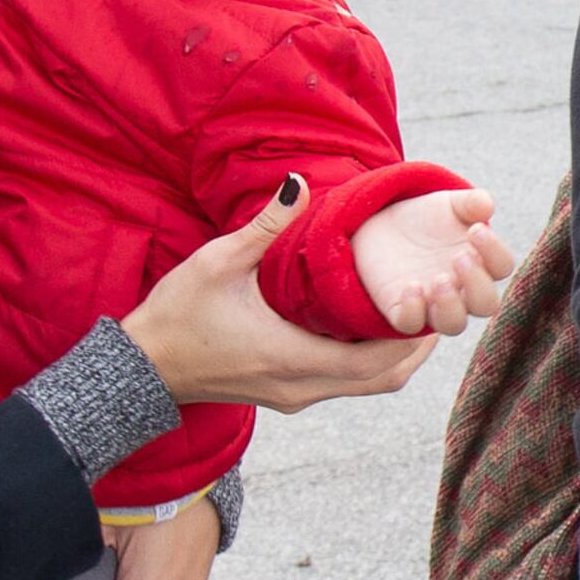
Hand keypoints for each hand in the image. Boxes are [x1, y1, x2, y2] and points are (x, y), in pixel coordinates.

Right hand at [122, 176, 436, 409]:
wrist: (139, 369)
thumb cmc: (175, 317)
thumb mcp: (218, 263)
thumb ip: (265, 225)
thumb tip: (298, 182)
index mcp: (291, 358)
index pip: (375, 359)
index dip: (413, 335)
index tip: (436, 301)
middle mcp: (300, 387)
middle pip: (382, 380)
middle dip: (415, 348)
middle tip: (440, 306)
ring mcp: (293, 397)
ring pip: (364, 387)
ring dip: (393, 356)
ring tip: (415, 314)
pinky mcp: (284, 395)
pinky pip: (342, 385)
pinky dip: (367, 362)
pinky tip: (372, 328)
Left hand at [351, 187, 514, 335]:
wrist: (383, 224)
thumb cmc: (427, 219)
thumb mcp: (449, 204)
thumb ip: (470, 203)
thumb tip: (486, 205)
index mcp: (480, 263)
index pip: (501, 267)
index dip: (494, 251)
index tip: (475, 230)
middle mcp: (462, 290)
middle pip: (486, 304)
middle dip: (477, 284)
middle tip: (458, 258)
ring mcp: (432, 303)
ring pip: (453, 324)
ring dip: (450, 306)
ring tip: (439, 280)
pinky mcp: (401, 309)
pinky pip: (410, 324)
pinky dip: (412, 311)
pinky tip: (410, 286)